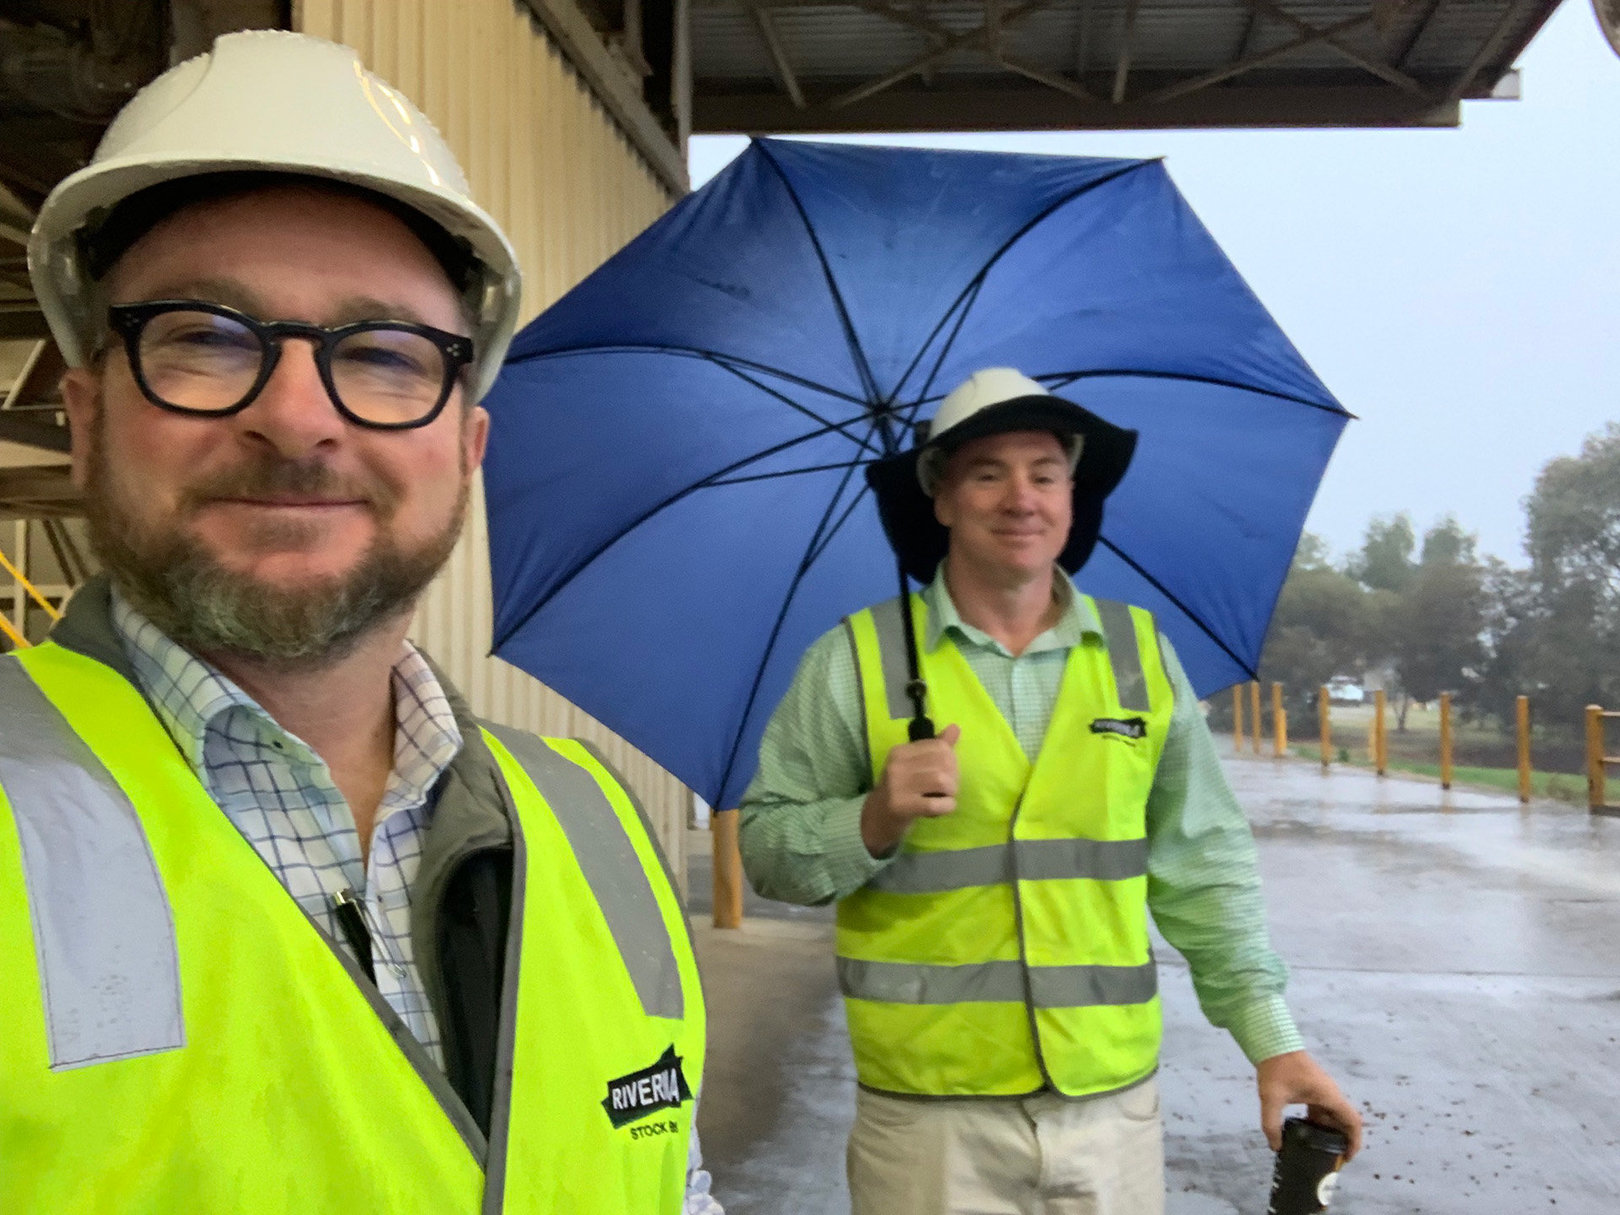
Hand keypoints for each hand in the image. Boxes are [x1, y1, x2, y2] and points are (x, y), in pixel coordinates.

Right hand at [860, 724, 960, 855]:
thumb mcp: (914, 766)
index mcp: (901, 751)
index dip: (952, 760)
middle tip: (948, 789)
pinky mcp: (901, 806)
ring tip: (945, 798)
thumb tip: (955, 727)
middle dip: (954, 777)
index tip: (947, 773)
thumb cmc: (901, 790)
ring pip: (941, 781)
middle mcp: (897, 765)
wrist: (877, 817)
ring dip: (951, 792)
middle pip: (943, 763)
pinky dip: (947, 806)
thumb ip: (935, 747)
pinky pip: (935, 804)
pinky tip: (944, 808)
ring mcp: (897, 786)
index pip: (939, 746)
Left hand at [1256, 1050, 1363, 1159]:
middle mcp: (1331, 1094)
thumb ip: (1272, 1124)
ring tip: (1318, 1149)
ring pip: (1332, 1115)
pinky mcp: (1313, 1087)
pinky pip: (1322, 1109)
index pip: (1353, 1122)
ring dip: (1329, 1131)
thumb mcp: (1271, 1098)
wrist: (1273, 1043)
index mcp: (1329, 1096)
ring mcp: (1323, 1090)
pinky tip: (1305, 1132)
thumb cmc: (1276, 1068)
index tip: (1346, 1158)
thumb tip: (1276, 1147)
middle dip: (1341, 1141)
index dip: (1354, 1142)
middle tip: (1330, 1158)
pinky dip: (1318, 1122)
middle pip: (1344, 1121)